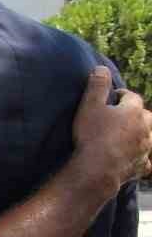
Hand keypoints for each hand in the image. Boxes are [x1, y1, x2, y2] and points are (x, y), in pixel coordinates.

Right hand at [72, 66, 151, 190]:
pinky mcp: (142, 166)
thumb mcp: (89, 105)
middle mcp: (144, 128)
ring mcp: (145, 148)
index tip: (112, 97)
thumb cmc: (92, 135)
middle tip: (124, 115)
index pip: (132, 97)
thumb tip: (102, 68)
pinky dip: (145, 158)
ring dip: (146, 134)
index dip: (122, 95)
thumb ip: (97, 85)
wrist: (98, 168)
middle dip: (139, 114)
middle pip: (148, 117)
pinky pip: (148, 161)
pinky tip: (140, 158)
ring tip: (136, 135)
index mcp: (133, 111)